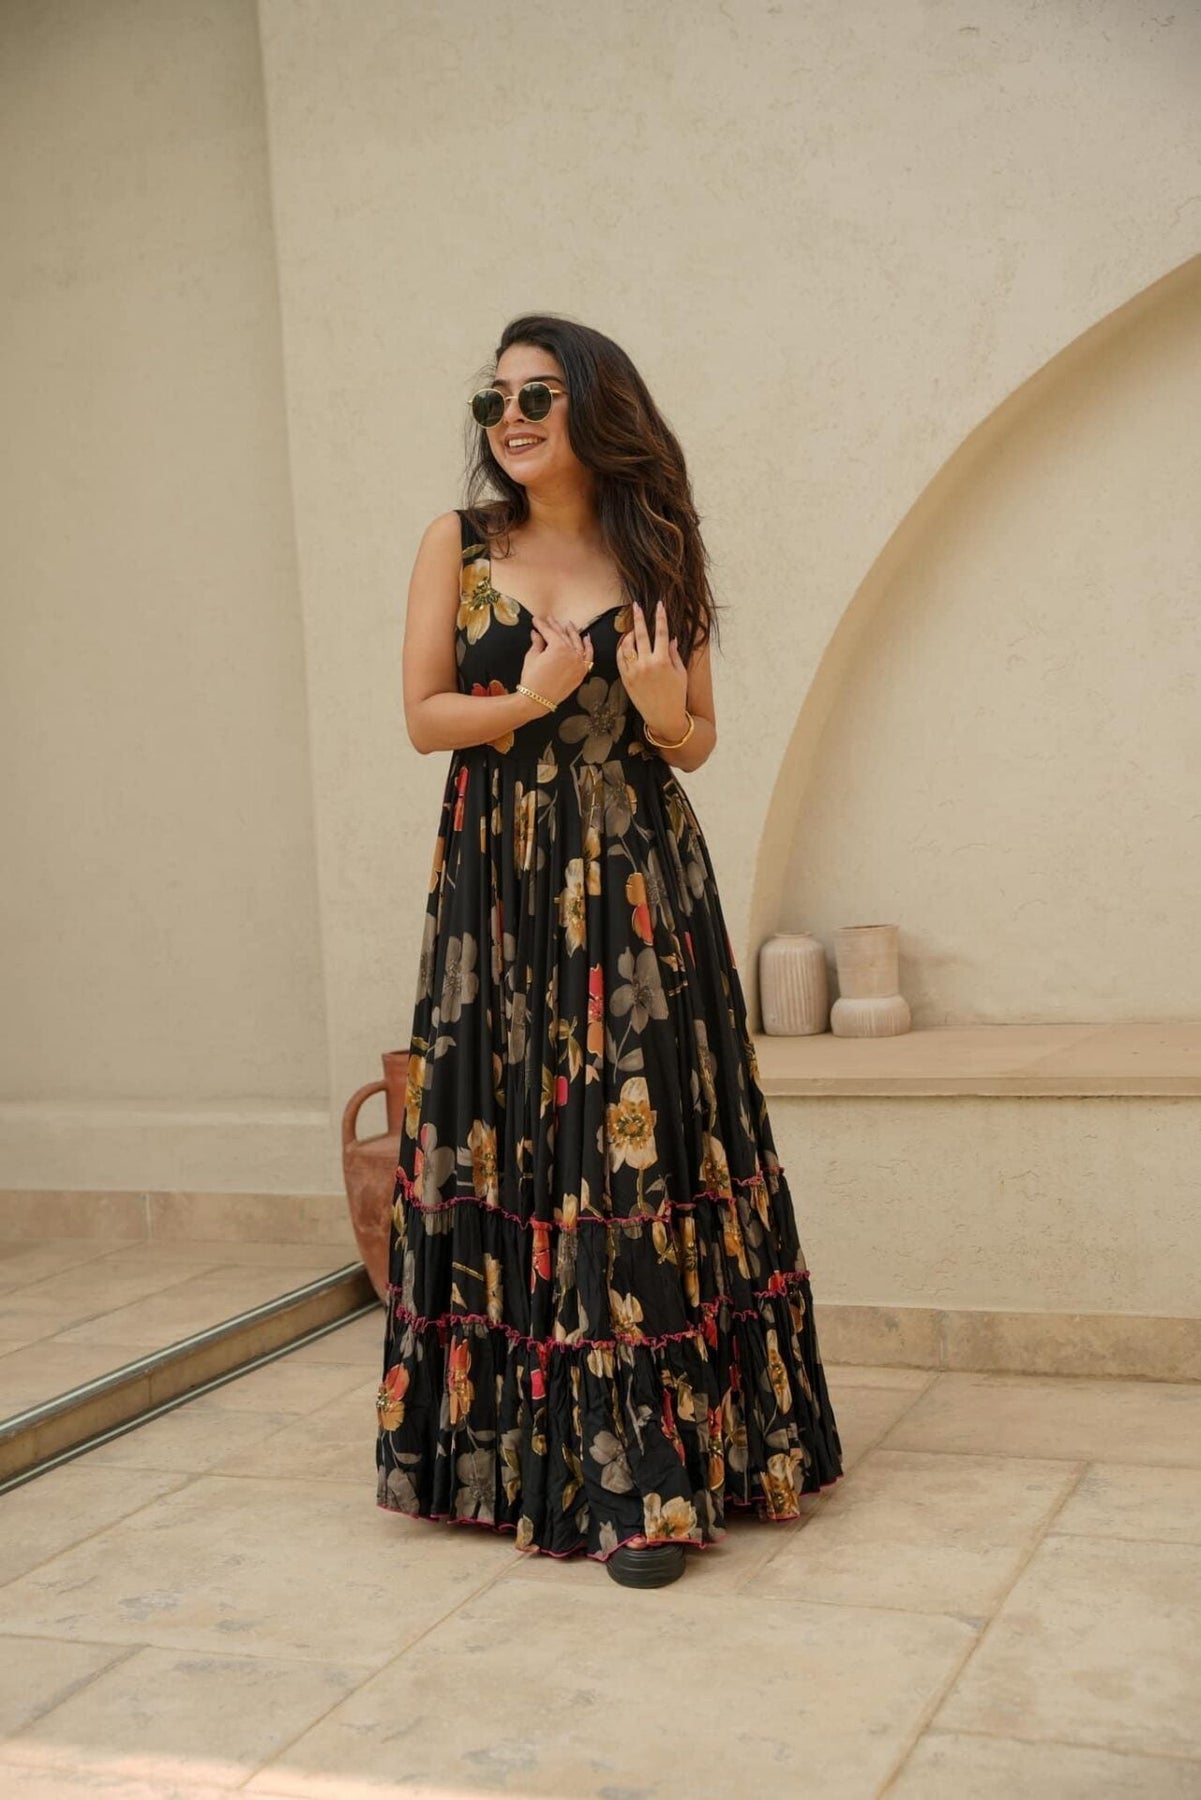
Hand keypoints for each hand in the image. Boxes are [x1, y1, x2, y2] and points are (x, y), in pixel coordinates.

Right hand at [521, 615, 593, 705]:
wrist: (537, 700)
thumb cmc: (532, 679)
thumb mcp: (532, 657)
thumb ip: (537, 643)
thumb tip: (536, 633)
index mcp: (558, 648)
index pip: (549, 632)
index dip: (541, 625)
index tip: (536, 619)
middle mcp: (571, 653)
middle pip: (563, 636)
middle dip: (555, 626)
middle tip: (549, 619)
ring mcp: (578, 663)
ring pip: (577, 643)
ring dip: (573, 632)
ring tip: (568, 624)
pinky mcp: (581, 672)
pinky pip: (588, 657)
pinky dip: (588, 647)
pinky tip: (586, 638)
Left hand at [615, 600, 688, 734]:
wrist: (664, 717)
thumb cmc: (676, 695)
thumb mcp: (680, 673)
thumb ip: (674, 654)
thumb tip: (671, 639)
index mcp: (663, 661)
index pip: (662, 633)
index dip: (661, 617)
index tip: (659, 605)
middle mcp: (647, 664)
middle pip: (641, 634)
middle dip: (639, 618)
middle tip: (636, 606)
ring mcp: (634, 672)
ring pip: (627, 645)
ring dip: (629, 634)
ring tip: (633, 629)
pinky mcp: (626, 679)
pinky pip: (620, 659)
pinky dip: (621, 649)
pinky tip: (625, 644)